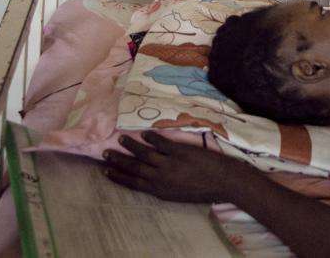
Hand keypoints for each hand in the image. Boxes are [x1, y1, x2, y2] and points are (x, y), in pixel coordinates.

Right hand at [103, 132, 250, 203]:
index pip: (133, 183)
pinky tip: (144, 133)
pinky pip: (162, 143)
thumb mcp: (178, 196)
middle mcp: (161, 177)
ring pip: (145, 154)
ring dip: (131, 147)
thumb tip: (152, 181)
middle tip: (105, 153)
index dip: (119, 177)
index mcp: (159, 191)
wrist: (224, 182)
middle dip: (119, 161)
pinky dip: (152, 138)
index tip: (106, 171)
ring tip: (120, 139)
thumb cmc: (204, 191)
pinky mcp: (180, 152)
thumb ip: (163, 188)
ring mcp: (170, 164)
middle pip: (135, 168)